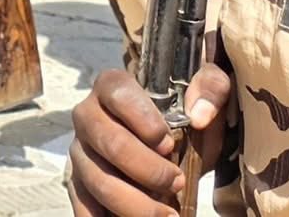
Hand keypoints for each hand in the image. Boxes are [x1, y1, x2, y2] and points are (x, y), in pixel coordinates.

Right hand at [68, 64, 230, 214]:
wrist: (164, 144)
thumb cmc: (181, 115)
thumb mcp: (205, 94)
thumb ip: (211, 89)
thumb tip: (199, 116)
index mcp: (111, 85)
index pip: (120, 95)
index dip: (146, 121)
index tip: (169, 144)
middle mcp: (87, 115)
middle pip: (111, 143)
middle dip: (149, 170)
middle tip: (177, 183)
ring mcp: (80, 151)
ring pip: (100, 181)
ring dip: (137, 205)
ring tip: (168, 215)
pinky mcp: (77, 184)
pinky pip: (84, 208)